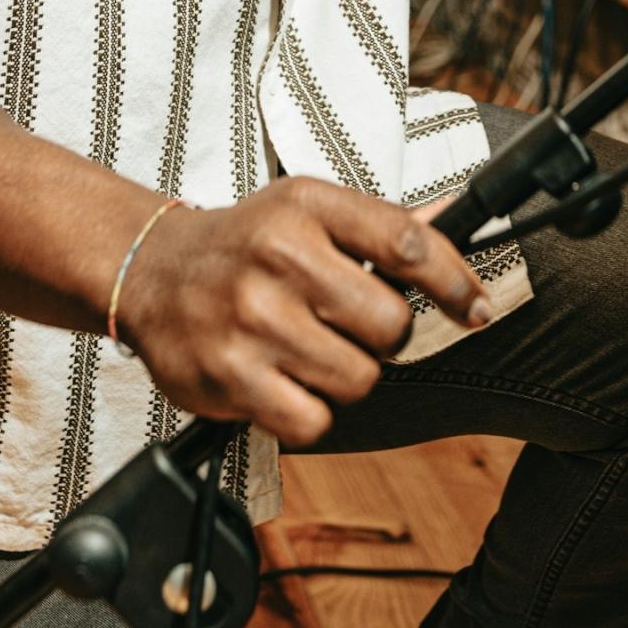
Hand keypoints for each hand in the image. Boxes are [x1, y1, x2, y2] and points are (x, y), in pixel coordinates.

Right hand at [116, 176, 491, 445]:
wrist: (151, 271)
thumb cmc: (244, 244)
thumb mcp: (305, 211)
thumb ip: (377, 226)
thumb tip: (450, 225)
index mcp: (307, 206)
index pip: (406, 240)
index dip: (454, 280)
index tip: (476, 307)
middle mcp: (279, 257)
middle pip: (392, 323)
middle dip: (384, 335)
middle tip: (350, 325)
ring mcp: (252, 319)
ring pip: (359, 378)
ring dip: (346, 375)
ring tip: (309, 351)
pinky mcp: (229, 376)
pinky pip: (313, 421)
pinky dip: (308, 411)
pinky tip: (283, 381)